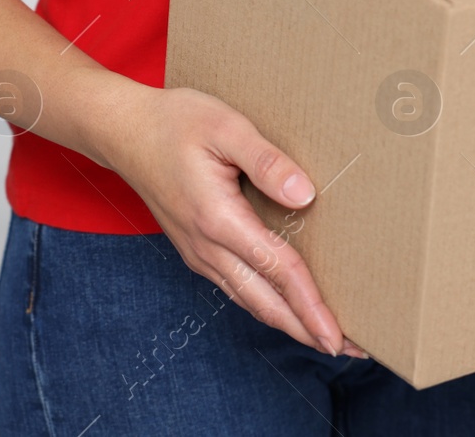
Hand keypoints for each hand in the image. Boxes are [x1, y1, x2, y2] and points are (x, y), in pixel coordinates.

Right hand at [98, 82, 365, 357]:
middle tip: (351, 350)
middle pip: (265, 303)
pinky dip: (268, 305)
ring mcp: (200, 252)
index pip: (277, 271)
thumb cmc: (175, 123)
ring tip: (327, 336)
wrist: (123, 131)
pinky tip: (287, 308)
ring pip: (250, 301)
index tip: (338, 336)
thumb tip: (305, 195)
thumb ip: (266, 161)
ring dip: (290, 323)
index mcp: (218, 219)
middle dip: (308, 330)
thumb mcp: (226, 127)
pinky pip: (238, 287)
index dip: (311, 306)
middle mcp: (207, 247)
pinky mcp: (198, 249)